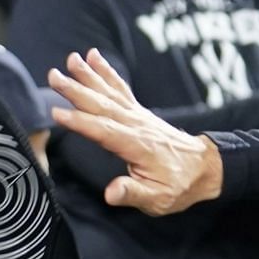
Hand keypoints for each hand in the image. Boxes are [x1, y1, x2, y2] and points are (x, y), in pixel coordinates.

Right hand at [49, 49, 223, 214]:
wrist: (205, 168)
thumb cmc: (179, 185)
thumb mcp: (158, 199)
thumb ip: (132, 194)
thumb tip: (111, 192)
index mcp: (137, 146)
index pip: (104, 131)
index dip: (80, 122)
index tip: (57, 113)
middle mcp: (136, 125)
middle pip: (101, 105)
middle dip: (76, 90)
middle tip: (53, 76)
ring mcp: (137, 115)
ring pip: (108, 93)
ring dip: (88, 76)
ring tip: (70, 59)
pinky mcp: (138, 112)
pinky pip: (119, 88)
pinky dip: (106, 72)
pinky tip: (94, 59)